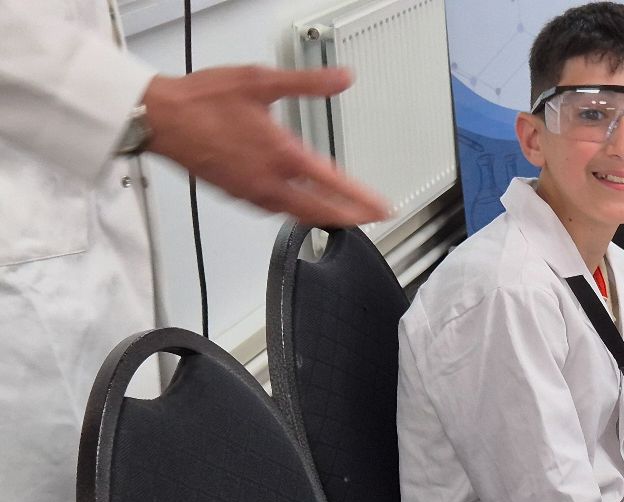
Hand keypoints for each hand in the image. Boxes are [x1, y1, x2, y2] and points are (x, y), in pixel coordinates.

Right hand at [142, 66, 390, 225]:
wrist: (157, 118)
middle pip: (320, 212)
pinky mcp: (234, 194)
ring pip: (296, 215)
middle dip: (350, 218)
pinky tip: (297, 206)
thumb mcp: (261, 81)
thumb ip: (307, 82)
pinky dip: (294, 212)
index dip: (363, 200)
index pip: (334, 186)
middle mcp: (268, 181)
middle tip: (371, 219)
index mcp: (281, 155)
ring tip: (342, 217)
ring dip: (323, 218)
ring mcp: (250, 192)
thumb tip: (342, 78)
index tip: (383, 209)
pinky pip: (273, 211)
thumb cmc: (201, 101)